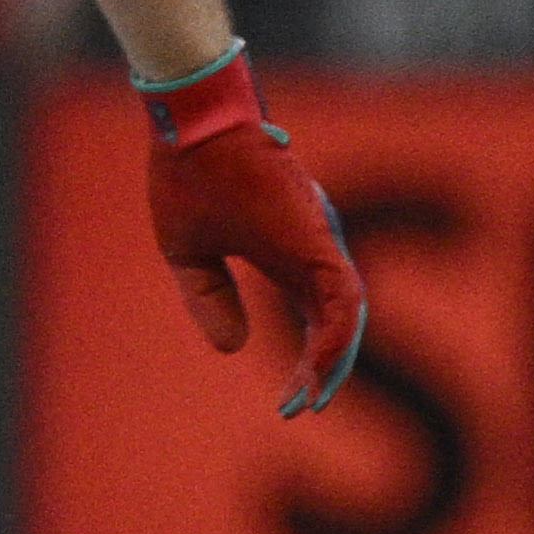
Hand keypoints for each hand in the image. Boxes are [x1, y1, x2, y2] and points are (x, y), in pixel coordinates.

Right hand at [137, 51, 365, 416]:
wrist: (192, 126)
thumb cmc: (188, 174)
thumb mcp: (188, 253)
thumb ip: (210, 299)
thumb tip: (233, 349)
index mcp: (280, 255)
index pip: (311, 318)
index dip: (304, 360)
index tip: (289, 398)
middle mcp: (306, 253)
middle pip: (334, 323)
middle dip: (323, 369)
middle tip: (305, 406)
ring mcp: (315, 244)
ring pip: (345, 315)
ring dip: (332, 361)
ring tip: (313, 397)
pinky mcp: (316, 239)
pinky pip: (342, 297)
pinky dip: (335, 336)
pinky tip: (319, 366)